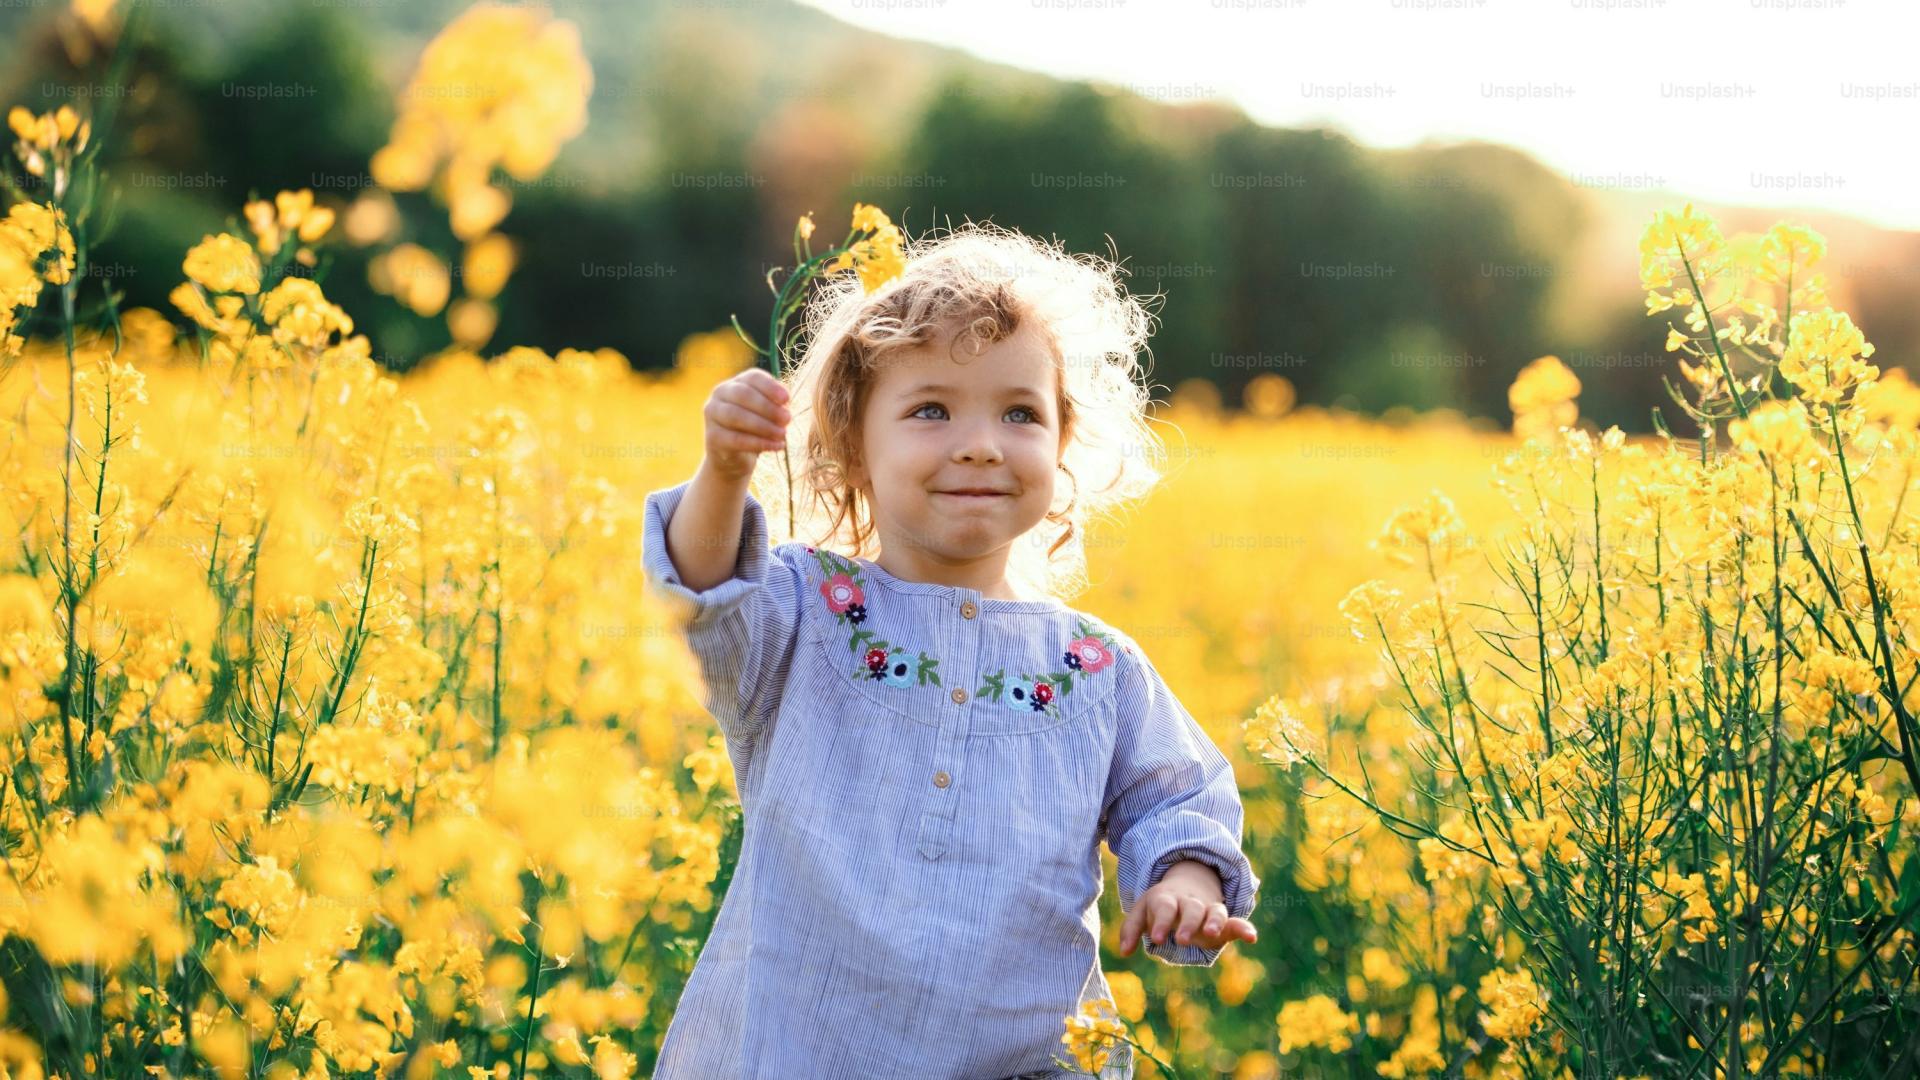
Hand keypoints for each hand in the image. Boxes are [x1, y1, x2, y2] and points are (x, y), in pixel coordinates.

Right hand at [703, 367, 790, 480]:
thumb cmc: (755, 427)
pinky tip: (775, 446)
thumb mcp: (768, 412)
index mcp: (737, 382)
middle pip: (743, 394)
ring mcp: (713, 414)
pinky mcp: (712, 436)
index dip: (771, 387)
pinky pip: (736, 439)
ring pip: (737, 416)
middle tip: (787, 420)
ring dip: (764, 426)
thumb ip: (776, 404)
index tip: (787, 400)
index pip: (753, 377)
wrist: (735, 455)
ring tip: (782, 434)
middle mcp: (721, 393)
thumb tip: (784, 403)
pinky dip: (758, 443)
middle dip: (768, 407)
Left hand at [1116, 860, 1256, 956]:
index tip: (1157, 939)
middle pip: (1191, 909)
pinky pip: (1236, 921)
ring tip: (1213, 934)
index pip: (1164, 908)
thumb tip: (1124, 952)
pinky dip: (1244, 928)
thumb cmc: (1160, 906)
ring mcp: (1208, 909)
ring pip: (1215, 911)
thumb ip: (1131, 930)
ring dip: (1214, 922)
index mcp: (1167, 899)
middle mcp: (1189, 902)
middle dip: (1188, 923)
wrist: (1187, 885)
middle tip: (1181, 940)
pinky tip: (1252, 937)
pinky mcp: (1223, 920)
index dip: (1161, 922)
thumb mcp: (1142, 912)